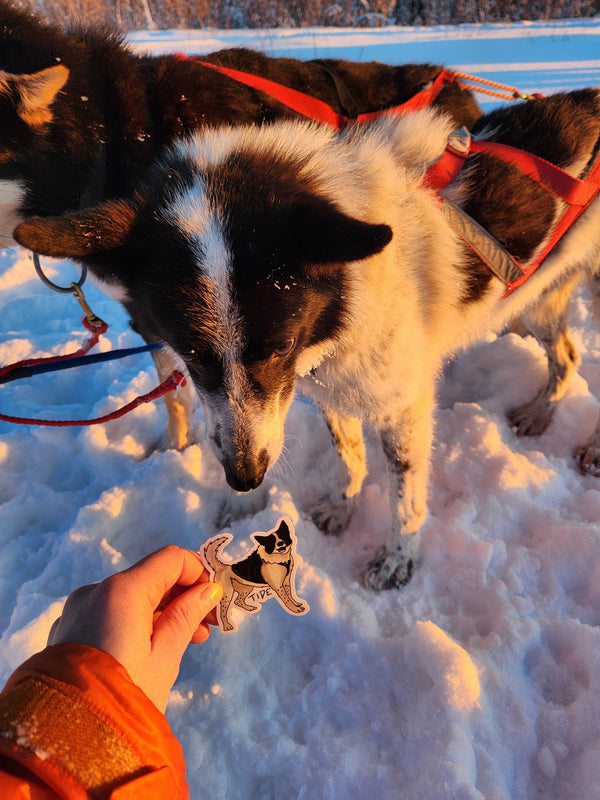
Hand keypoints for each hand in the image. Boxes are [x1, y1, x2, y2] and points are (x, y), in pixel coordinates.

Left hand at [48, 545, 222, 710]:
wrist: (66, 741)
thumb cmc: (124, 697)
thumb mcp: (165, 658)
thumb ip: (186, 617)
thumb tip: (208, 591)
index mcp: (122, 591)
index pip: (171, 559)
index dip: (198, 573)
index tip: (215, 599)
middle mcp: (95, 591)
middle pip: (150, 577)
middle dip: (183, 596)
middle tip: (208, 625)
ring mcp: (78, 610)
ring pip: (130, 597)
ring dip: (161, 611)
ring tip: (187, 640)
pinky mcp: (68, 630)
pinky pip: (109, 614)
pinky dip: (134, 622)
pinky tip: (151, 649)